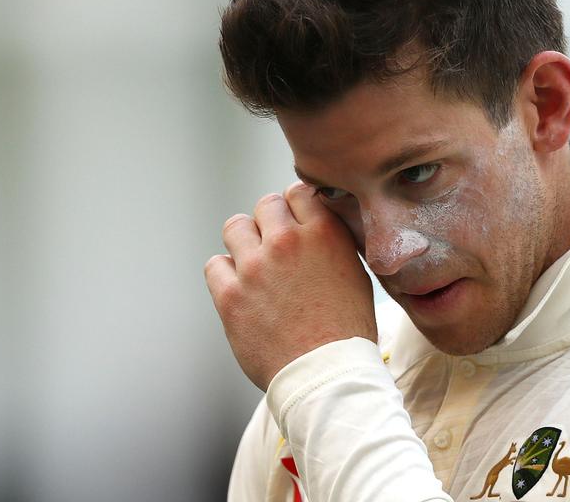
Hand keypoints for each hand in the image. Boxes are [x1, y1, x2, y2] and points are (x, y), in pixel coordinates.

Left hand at [204, 181, 376, 389]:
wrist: (326, 375)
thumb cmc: (346, 332)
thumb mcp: (355, 274)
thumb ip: (332, 242)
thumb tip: (314, 225)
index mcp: (323, 234)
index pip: (297, 193)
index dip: (295, 209)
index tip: (295, 224)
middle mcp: (286, 242)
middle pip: (265, 205)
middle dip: (270, 222)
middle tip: (275, 247)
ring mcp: (255, 267)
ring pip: (234, 226)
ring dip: (244, 242)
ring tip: (254, 265)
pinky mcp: (230, 295)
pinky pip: (214, 264)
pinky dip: (224, 274)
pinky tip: (240, 289)